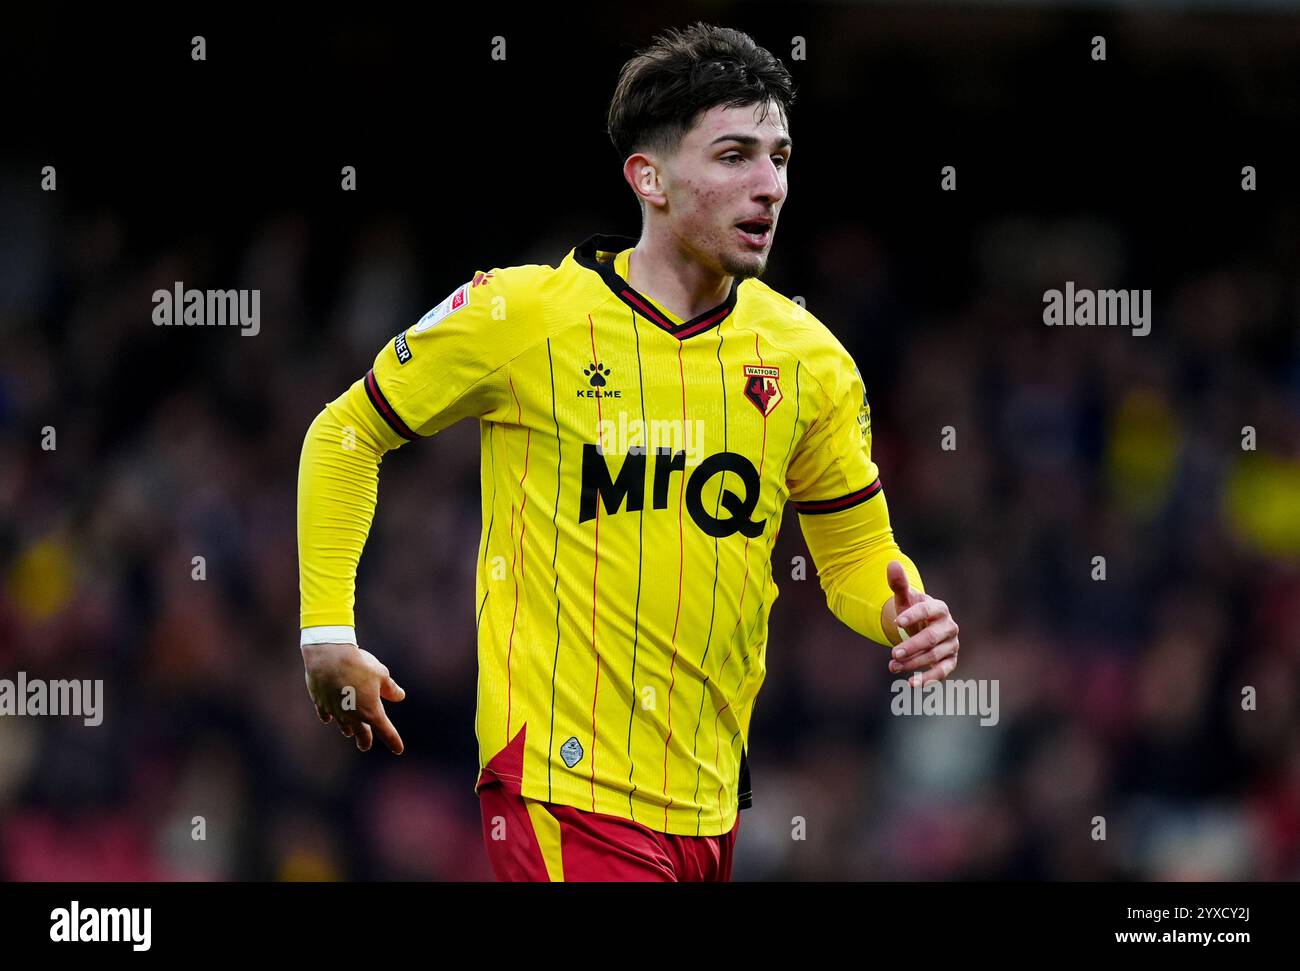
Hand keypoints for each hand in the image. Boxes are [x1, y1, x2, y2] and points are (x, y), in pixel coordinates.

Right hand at [302, 642, 405, 752]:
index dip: (393, 741)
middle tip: (365, 745)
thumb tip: (400, 696)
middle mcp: (353, 716)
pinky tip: (329, 718)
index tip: (398, 750)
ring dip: (348, 729)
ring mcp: (335, 711)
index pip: (386, 731)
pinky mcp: (321, 703)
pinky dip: (330, 717)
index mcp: (371, 711)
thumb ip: (390, 689)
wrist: (328, 656)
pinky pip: (326, 715)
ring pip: (343, 726)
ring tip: (350, 732)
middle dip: (364, 741)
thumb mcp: (381, 674)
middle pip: (361, 734)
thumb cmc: (358, 664)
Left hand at [883, 561, 959, 686]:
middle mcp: (949, 626)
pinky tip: (912, 684)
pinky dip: (929, 678)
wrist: (921, 627)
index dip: (913, 616)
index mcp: (939, 608)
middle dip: (913, 645)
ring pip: (934, 656)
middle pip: (932, 638)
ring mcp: (951, 645)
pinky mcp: (950, 660)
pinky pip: (943, 671)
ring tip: (892, 666)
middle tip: (893, 653)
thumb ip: (899, 584)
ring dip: (913, 663)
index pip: (928, 610)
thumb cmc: (911, 612)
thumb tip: (892, 563)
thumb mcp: (904, 599)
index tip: (896, 622)